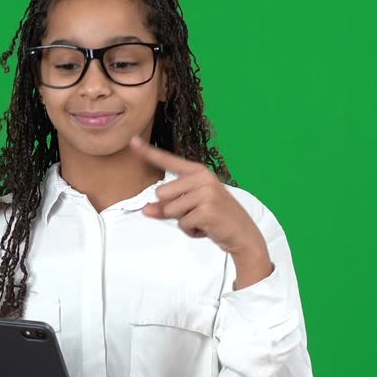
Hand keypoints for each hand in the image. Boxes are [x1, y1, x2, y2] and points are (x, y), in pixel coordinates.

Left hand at [130, 136, 272, 287]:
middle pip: (162, 193)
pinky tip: (206, 228)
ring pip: (170, 210)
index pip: (168, 161)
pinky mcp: (207, 209)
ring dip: (183, 221)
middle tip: (195, 213)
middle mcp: (203, 178)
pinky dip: (191, 230)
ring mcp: (206, 193)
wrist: (243, 235)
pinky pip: (183, 223)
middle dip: (173, 209)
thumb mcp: (191, 209)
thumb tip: (146, 209)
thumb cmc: (216, 219)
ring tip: (201, 220)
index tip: (132, 141)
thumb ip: (167, 206)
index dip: (148, 152)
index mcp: (198, 172)